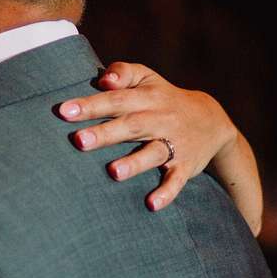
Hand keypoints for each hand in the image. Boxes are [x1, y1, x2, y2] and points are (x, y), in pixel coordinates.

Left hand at [58, 61, 233, 211]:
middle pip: (131, 125)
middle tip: (78, 140)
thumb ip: (123, 73)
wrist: (212, 121)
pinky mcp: (185, 166)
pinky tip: (152, 204)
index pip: (116, 99)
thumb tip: (102, 78)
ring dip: (134, 163)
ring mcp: (174, 144)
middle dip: (105, 133)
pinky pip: (176, 180)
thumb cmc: (163, 98)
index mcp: (148, 97)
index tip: (64, 111)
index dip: (91, 105)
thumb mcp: (147, 78)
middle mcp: (161, 119)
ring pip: (154, 153)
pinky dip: (167, 192)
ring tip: (113, 172)